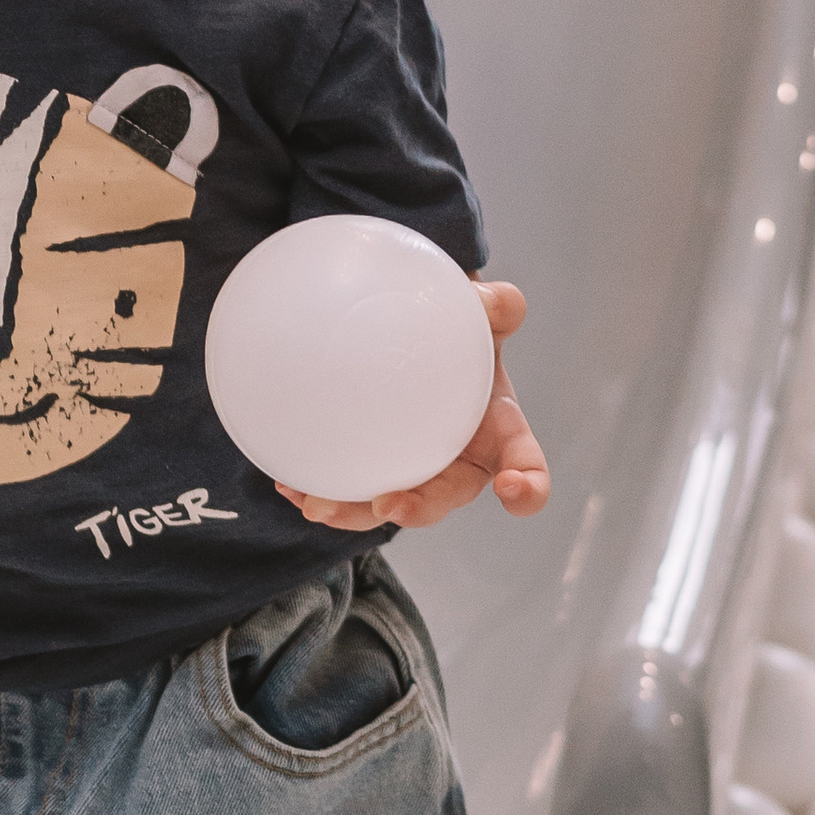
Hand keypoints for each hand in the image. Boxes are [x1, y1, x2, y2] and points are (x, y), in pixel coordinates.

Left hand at [276, 280, 548, 534]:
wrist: (415, 329)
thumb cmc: (459, 327)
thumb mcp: (482, 312)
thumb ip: (496, 305)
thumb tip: (492, 301)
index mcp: (497, 431)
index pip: (523, 463)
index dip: (527, 486)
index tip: (512, 490)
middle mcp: (455, 461)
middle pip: (443, 497)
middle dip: (420, 509)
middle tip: (390, 507)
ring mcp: (411, 469)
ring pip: (386, 502)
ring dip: (353, 513)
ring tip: (317, 507)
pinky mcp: (371, 465)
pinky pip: (346, 483)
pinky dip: (317, 488)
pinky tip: (288, 482)